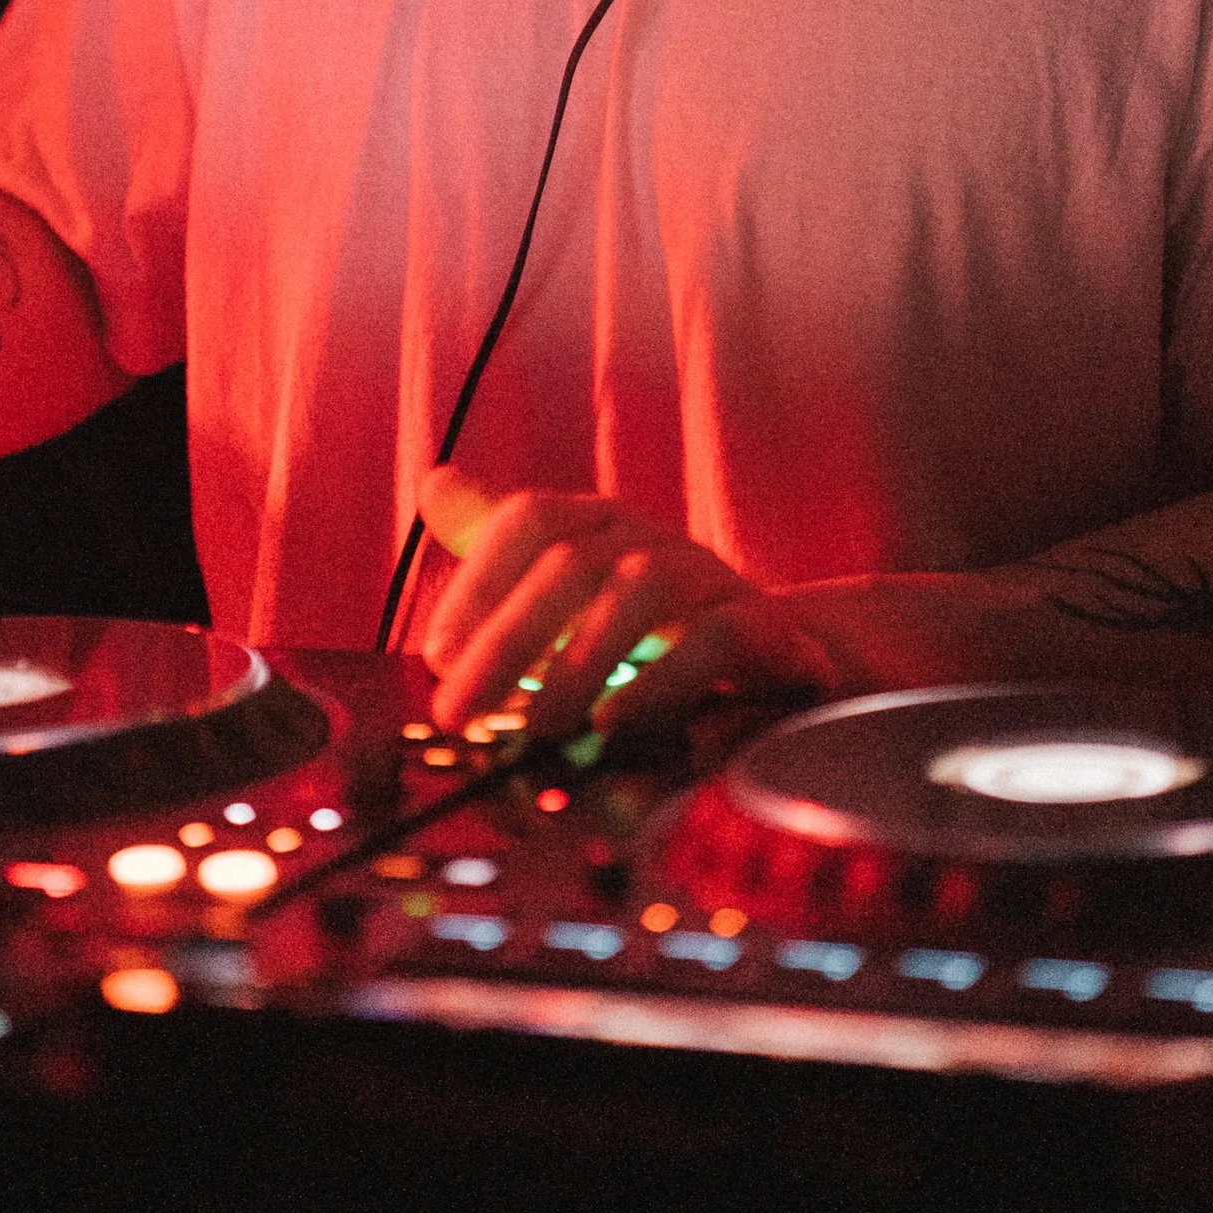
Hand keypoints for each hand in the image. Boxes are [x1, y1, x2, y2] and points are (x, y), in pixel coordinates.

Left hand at [416, 467, 838, 742]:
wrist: (778, 654)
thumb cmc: (653, 628)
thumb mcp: (575, 590)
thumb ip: (503, 548)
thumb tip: (433, 485)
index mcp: (601, 523)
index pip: (532, 519)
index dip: (478, 579)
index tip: (436, 654)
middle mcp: (652, 538)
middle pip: (572, 563)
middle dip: (506, 639)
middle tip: (457, 711)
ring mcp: (711, 577)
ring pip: (641, 591)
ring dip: (579, 662)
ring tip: (536, 727)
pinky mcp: (763, 629)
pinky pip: (716, 639)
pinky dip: (661, 683)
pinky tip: (614, 727)